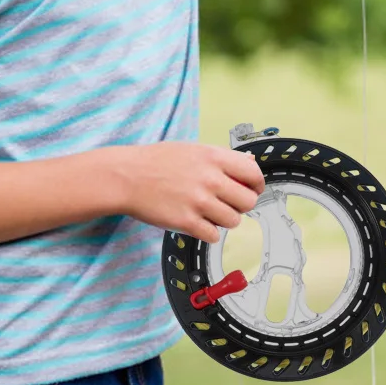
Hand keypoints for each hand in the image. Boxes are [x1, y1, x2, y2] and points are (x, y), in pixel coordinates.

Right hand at [111, 141, 264, 240]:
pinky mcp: (186, 222)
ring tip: (213, 213)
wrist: (129, 176)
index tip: (252, 190)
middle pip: (248, 201)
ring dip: (226, 220)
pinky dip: (210, 232)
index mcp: (214, 157)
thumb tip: (250, 165)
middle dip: (242, 205)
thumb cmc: (159, 161)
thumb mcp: (195, 149)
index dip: (256, 185)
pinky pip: (214, 235)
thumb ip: (223, 158)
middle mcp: (210, 179)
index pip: (253, 174)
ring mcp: (199, 202)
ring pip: (234, 221)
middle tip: (231, 204)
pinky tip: (201, 223)